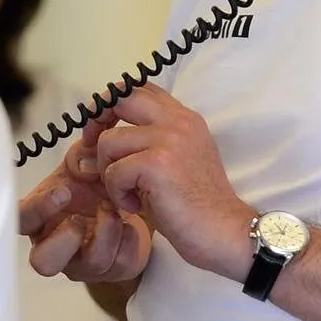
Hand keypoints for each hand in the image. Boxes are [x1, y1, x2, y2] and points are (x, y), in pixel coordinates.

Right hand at [18, 114, 152, 283]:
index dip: (37, 210)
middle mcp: (56, 245)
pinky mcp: (112, 270)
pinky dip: (128, 238)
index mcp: (40, 218)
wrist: (128, 203)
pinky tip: (130, 222)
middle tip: (81, 218)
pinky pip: (120, 262)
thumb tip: (86, 166)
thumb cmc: (93, 187)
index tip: (62, 192)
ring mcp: (83, 262)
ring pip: (90, 263)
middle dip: (65, 239)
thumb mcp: (84, 163)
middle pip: (43, 262)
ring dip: (106, 231)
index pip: (22, 220)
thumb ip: (81, 157)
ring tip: (114, 209)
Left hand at [90, 84, 254, 279]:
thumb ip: (149, 143)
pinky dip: (117, 194)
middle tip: (96, 152)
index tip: (105, 129)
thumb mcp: (177, 162)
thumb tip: (98, 140)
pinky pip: (114, 172)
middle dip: (97, 122)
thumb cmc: (198, 205)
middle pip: (120, 98)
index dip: (113, 103)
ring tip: (127, 194)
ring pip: (109, 142)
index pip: (140, 89)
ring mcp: (168, 139)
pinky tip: (135, 207)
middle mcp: (177, 121)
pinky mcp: (156, 164)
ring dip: (109, 173)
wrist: (224, 231)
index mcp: (184, 118)